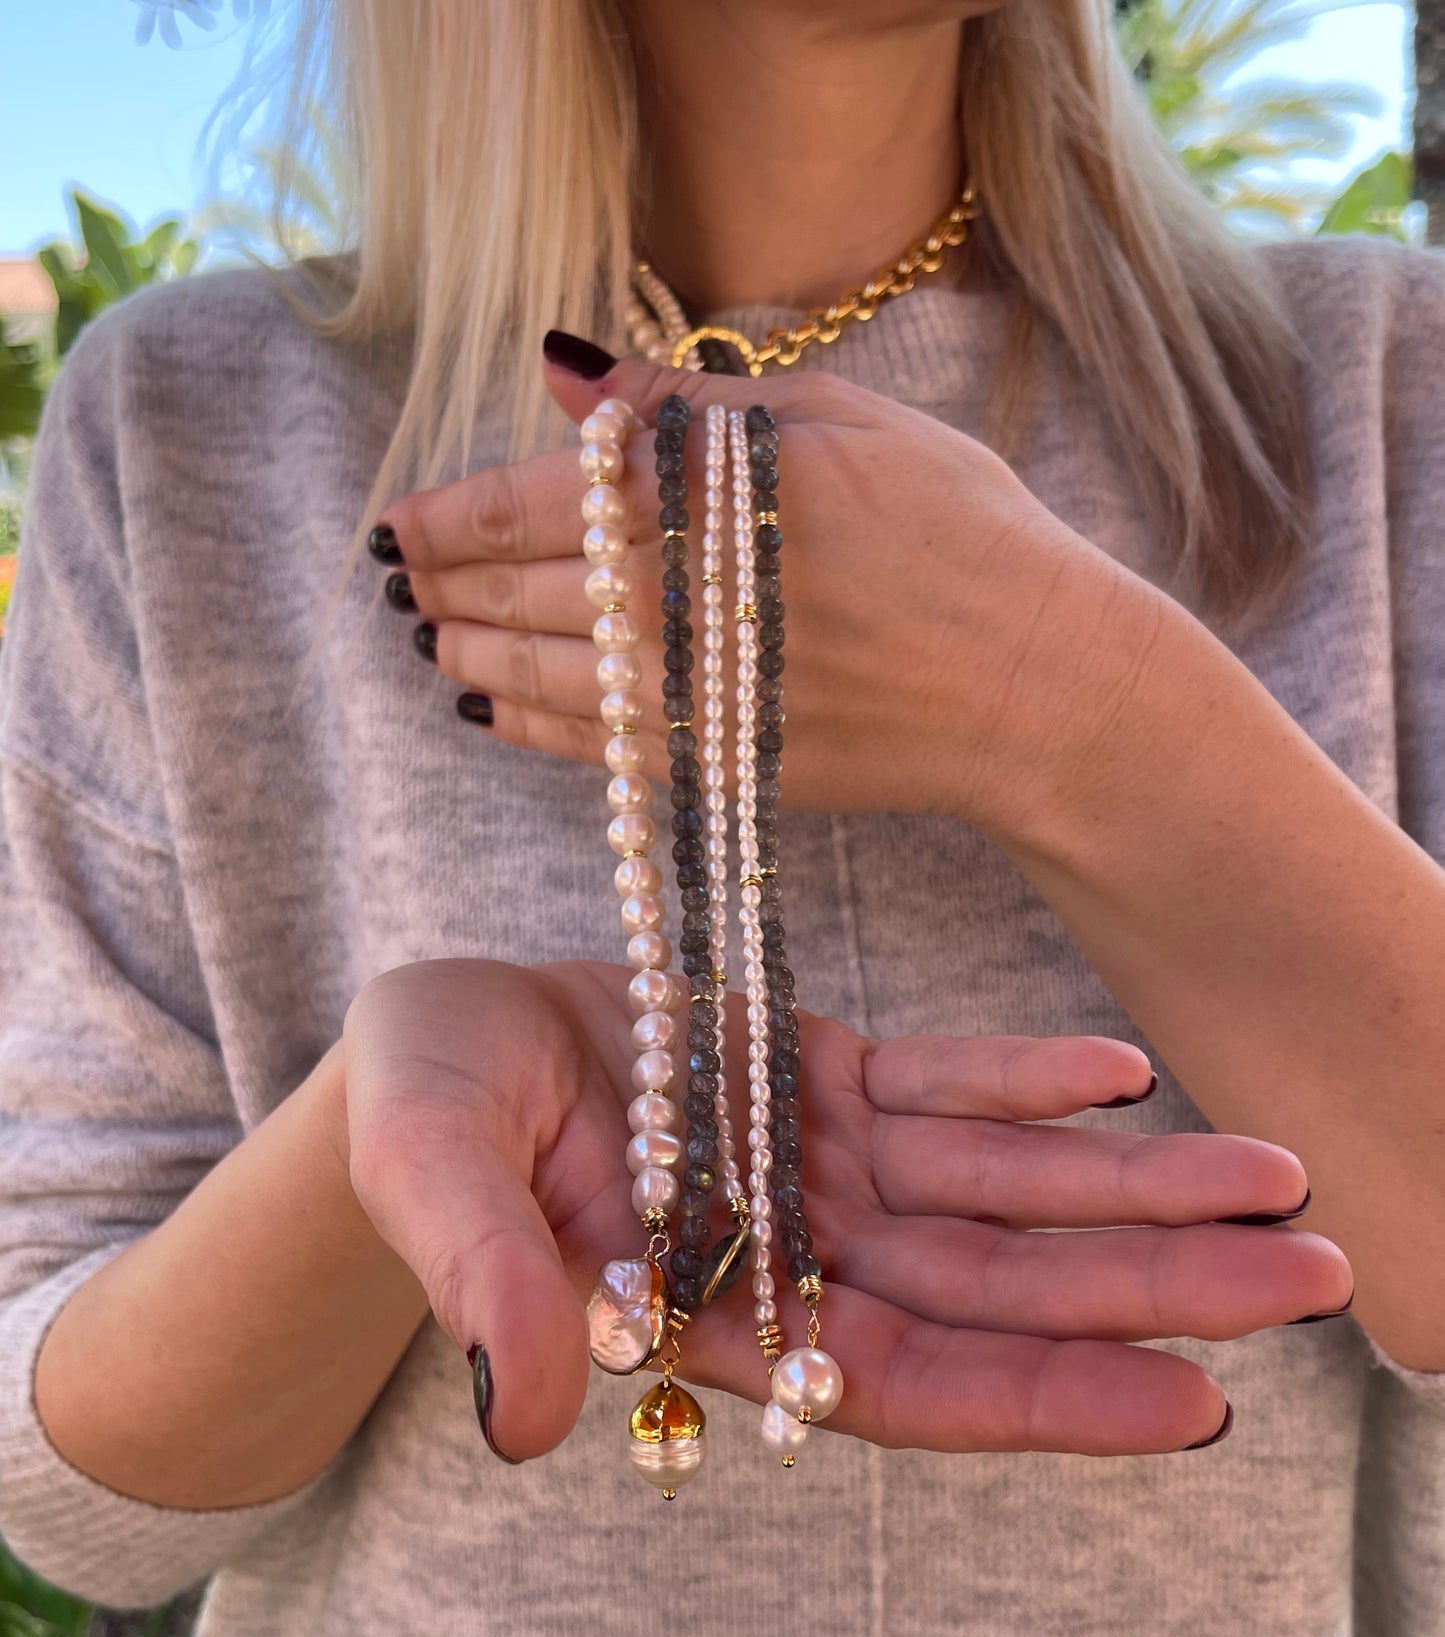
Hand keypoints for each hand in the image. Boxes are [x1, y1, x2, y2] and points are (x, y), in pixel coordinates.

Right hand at [340, 958, 1350, 1461]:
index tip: (1197, 1405)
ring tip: (1273, 1175)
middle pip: (997, 1290)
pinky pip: (940, 1084)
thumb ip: (488, 1287)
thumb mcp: (431, 1187)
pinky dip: (1027, 1080)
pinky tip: (1122, 1074)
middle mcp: (795, 1253)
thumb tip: (536, 1420)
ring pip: (998, 1189)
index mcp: (719, 1316)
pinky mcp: (815, 1072)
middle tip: (1313, 1274)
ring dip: (1134, 1187)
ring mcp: (816, 1161)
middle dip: (1151, 1287)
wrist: (423, 1042)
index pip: (907, 1380)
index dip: (1045, 1395)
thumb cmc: (413, 1124)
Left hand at [376, 344, 1156, 836]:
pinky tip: (486, 708)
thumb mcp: (843, 418)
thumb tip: (565, 374)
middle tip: (398, 576)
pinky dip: (523, 728)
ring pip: (537, 679)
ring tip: (432, 636)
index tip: (401, 517)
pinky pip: (589, 752)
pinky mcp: (720, 768)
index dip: (452, 512)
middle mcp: (694, 597)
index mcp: (719, 491)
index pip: (539, 499)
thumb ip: (691, 401)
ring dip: (468, 654)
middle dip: (442, 584)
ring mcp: (702, 694)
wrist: (1036, 686)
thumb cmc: (961, 532)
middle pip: (521, 591)